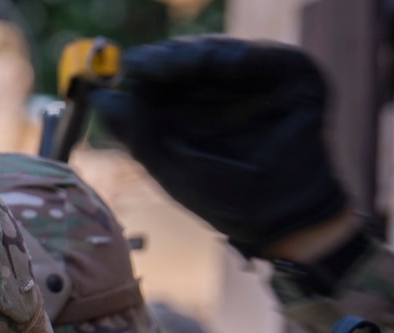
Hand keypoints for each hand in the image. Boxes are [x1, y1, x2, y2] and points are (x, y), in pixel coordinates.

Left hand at [88, 37, 347, 256]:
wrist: (278, 218)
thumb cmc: (222, 199)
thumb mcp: (169, 169)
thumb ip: (136, 135)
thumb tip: (100, 99)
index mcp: (189, 107)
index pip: (161, 77)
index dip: (142, 69)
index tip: (125, 68)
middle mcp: (220, 89)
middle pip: (188, 59)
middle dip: (165, 59)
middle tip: (144, 61)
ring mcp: (256, 79)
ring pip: (221, 52)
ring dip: (196, 55)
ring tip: (177, 63)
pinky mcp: (293, 75)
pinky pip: (267, 57)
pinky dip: (246, 56)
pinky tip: (224, 63)